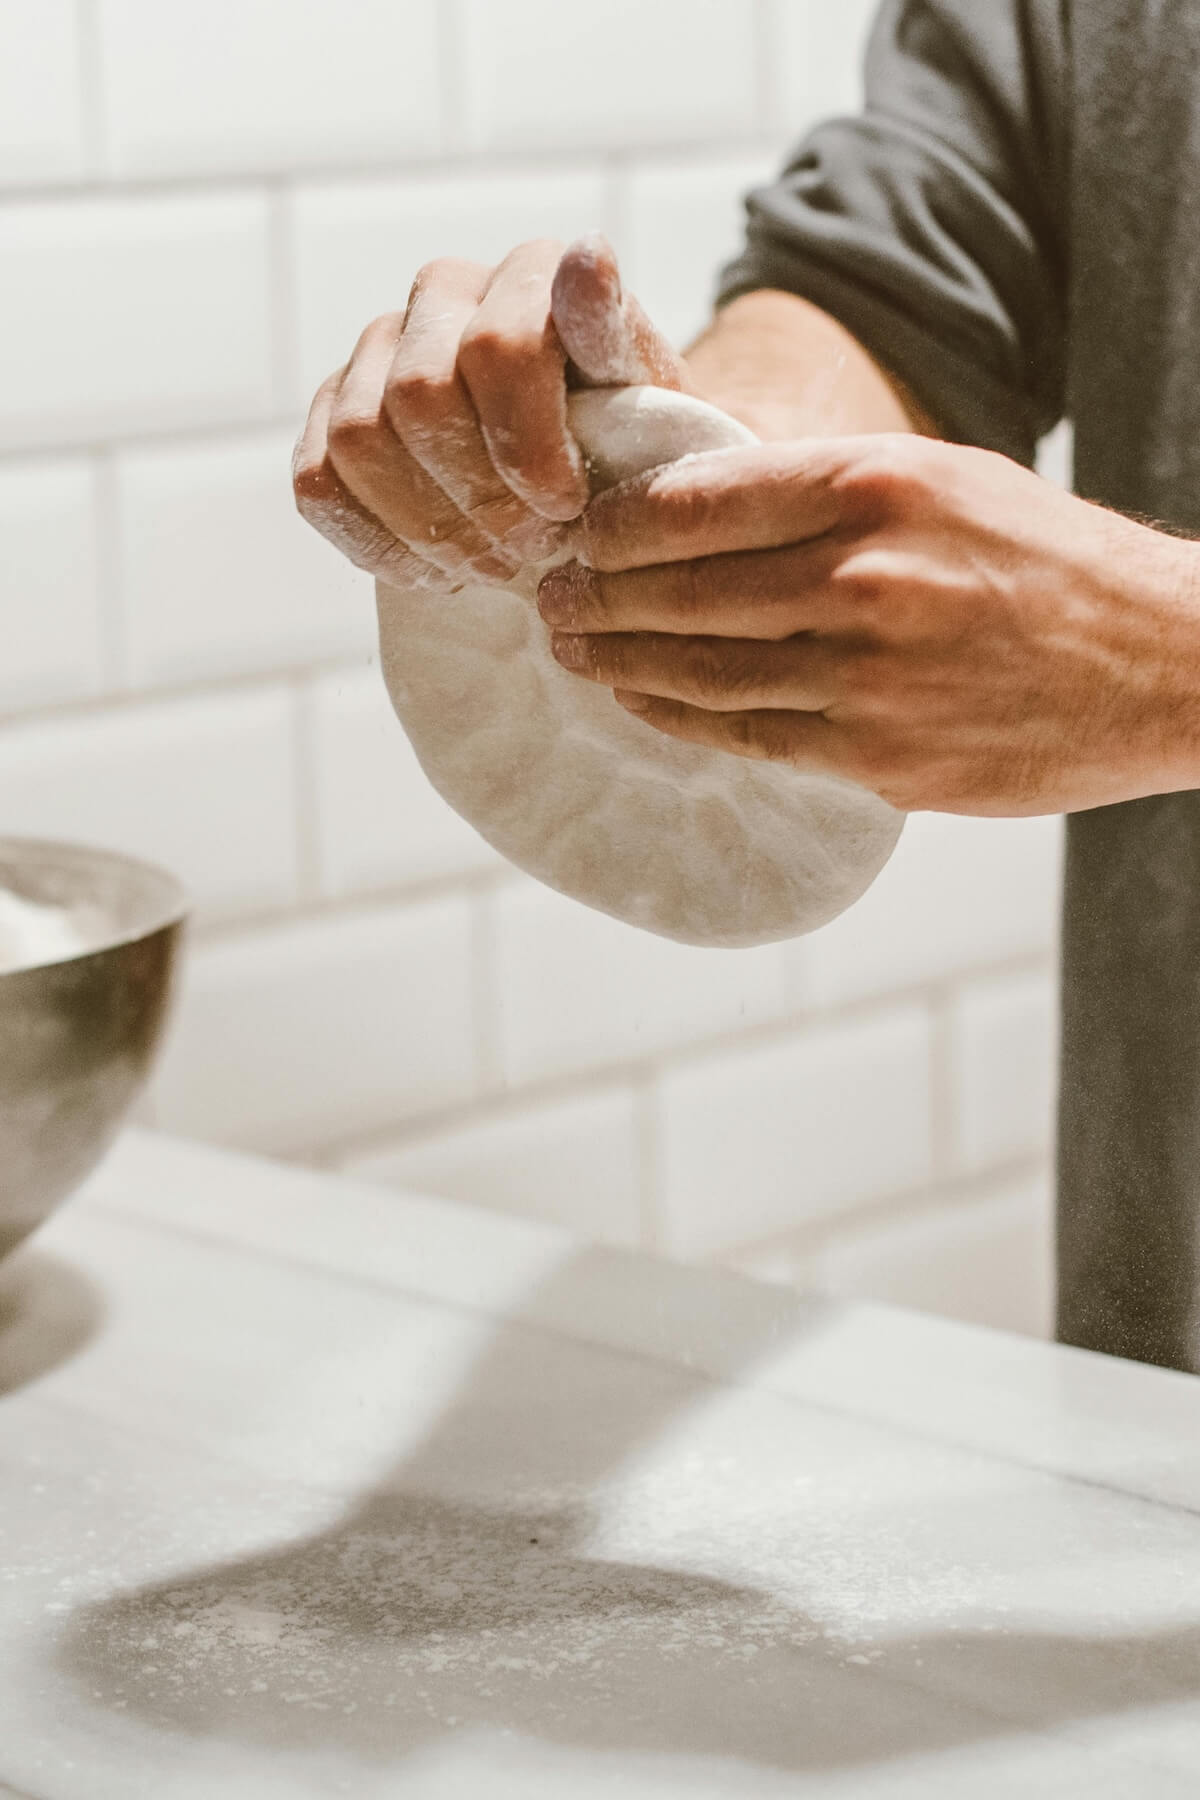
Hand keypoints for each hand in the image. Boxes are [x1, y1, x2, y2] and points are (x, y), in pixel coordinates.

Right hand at [292, 233, 684, 591]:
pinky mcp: (330, 411)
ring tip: (490, 566)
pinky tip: (432, 571)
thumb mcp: (649, 394)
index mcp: (527, 271)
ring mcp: (377, 349)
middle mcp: (443, 291)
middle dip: (477, 496)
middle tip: (529, 551)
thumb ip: (613, 337)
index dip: (526, 444)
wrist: (591, 468)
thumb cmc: (627, 436)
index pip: (497, 346)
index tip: (566, 508)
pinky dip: (374, 542)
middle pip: (418, 396)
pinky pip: (316, 480)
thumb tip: (589, 257)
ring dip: (426, 525)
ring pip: (359, 439)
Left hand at [536, 432, 1199, 816]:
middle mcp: (864, 577)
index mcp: (878, 488)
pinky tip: (639, 701)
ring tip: (571, 648)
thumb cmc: (1046, 562)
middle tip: (547, 597)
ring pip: (702, 669)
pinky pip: (748, 736)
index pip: (698, 500)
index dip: (615, 522)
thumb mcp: (944, 483)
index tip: (574, 530)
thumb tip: (701, 506)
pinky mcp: (881, 756)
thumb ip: (828, 494)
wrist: (1162, 663)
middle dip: (596, 594)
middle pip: (682, 588)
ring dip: (618, 660)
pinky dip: (679, 717)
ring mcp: (870, 676)